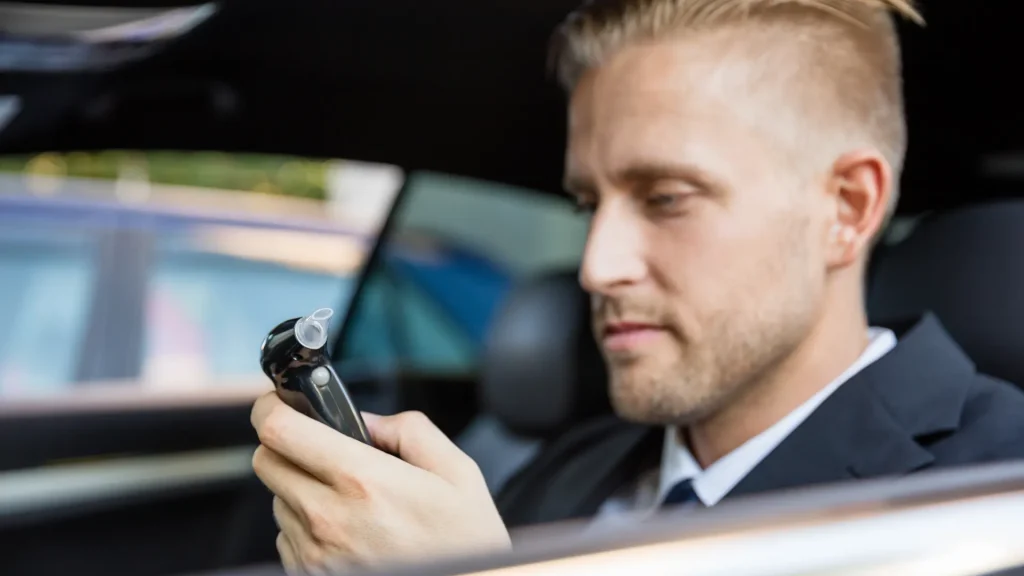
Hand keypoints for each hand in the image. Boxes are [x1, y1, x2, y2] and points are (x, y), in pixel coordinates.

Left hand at [250, 393, 510, 572]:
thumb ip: (412, 431)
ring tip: (348, 499)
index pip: (281, 430)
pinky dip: (305, 526)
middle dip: (286, 444)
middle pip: (266, 461)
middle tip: (319, 446)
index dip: (272, 407)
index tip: (279, 401)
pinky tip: (346, 530)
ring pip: (277, 499)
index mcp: (363, 481)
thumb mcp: (458, 474)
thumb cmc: (464, 545)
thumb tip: (369, 420)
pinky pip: (286, 537)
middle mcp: (329, 519)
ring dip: (299, 488)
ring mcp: (314, 554)